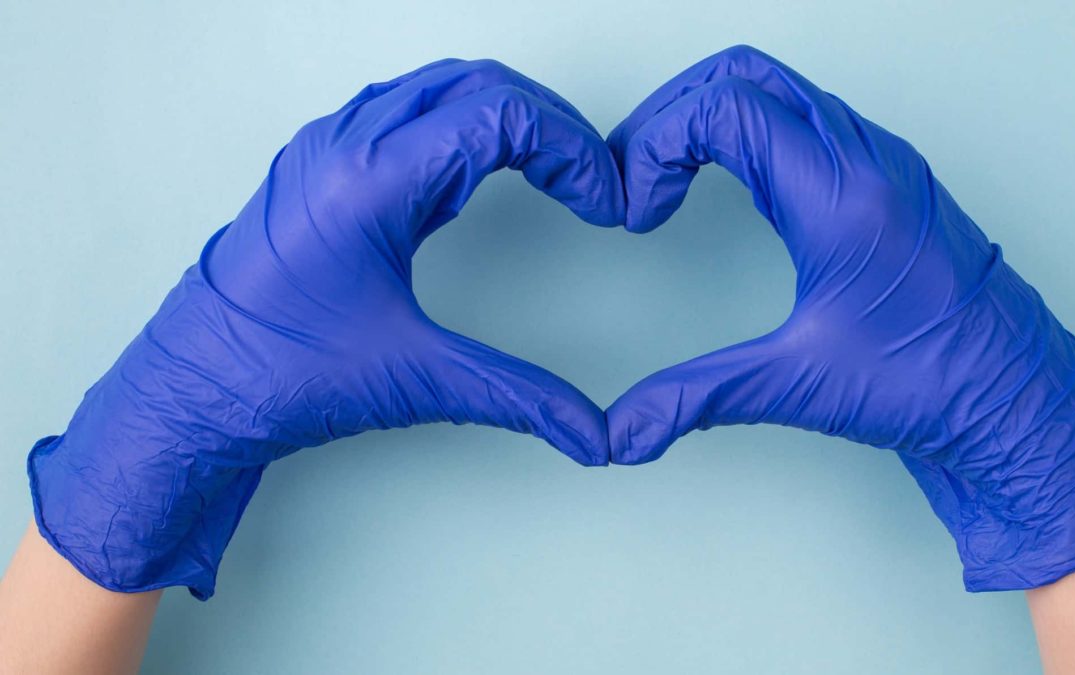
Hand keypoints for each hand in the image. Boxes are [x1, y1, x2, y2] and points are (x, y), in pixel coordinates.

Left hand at [27, 58, 622, 598]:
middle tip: (587, 179)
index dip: (571, 150)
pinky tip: (473, 177)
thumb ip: (517, 397)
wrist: (190, 395)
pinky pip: (399, 111)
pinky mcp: (314, 166)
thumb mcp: (413, 380)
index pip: (499, 115)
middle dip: (548, 125)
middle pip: (476, 84)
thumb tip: (587, 429)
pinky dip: (455, 127)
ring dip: (501, 117)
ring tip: (547, 170)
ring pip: (436, 88)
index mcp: (369, 182)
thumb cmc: (275, 377)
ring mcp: (322, 149)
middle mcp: (342, 147)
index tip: (601, 198)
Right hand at [605, 45, 1074, 590]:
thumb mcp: (800, 383)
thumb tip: (624, 429)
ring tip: (671, 174)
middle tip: (636, 168)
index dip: (658, 144)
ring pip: (782, 90)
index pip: (725, 107)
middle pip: (747, 75)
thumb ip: (696, 397)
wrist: (1017, 405)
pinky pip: (813, 119)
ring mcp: (886, 165)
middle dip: (674, 111)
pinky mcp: (893, 184)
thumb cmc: (937, 386)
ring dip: (715, 116)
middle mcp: (869, 161)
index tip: (639, 206)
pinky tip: (736, 185)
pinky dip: (756, 131)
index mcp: (843, 194)